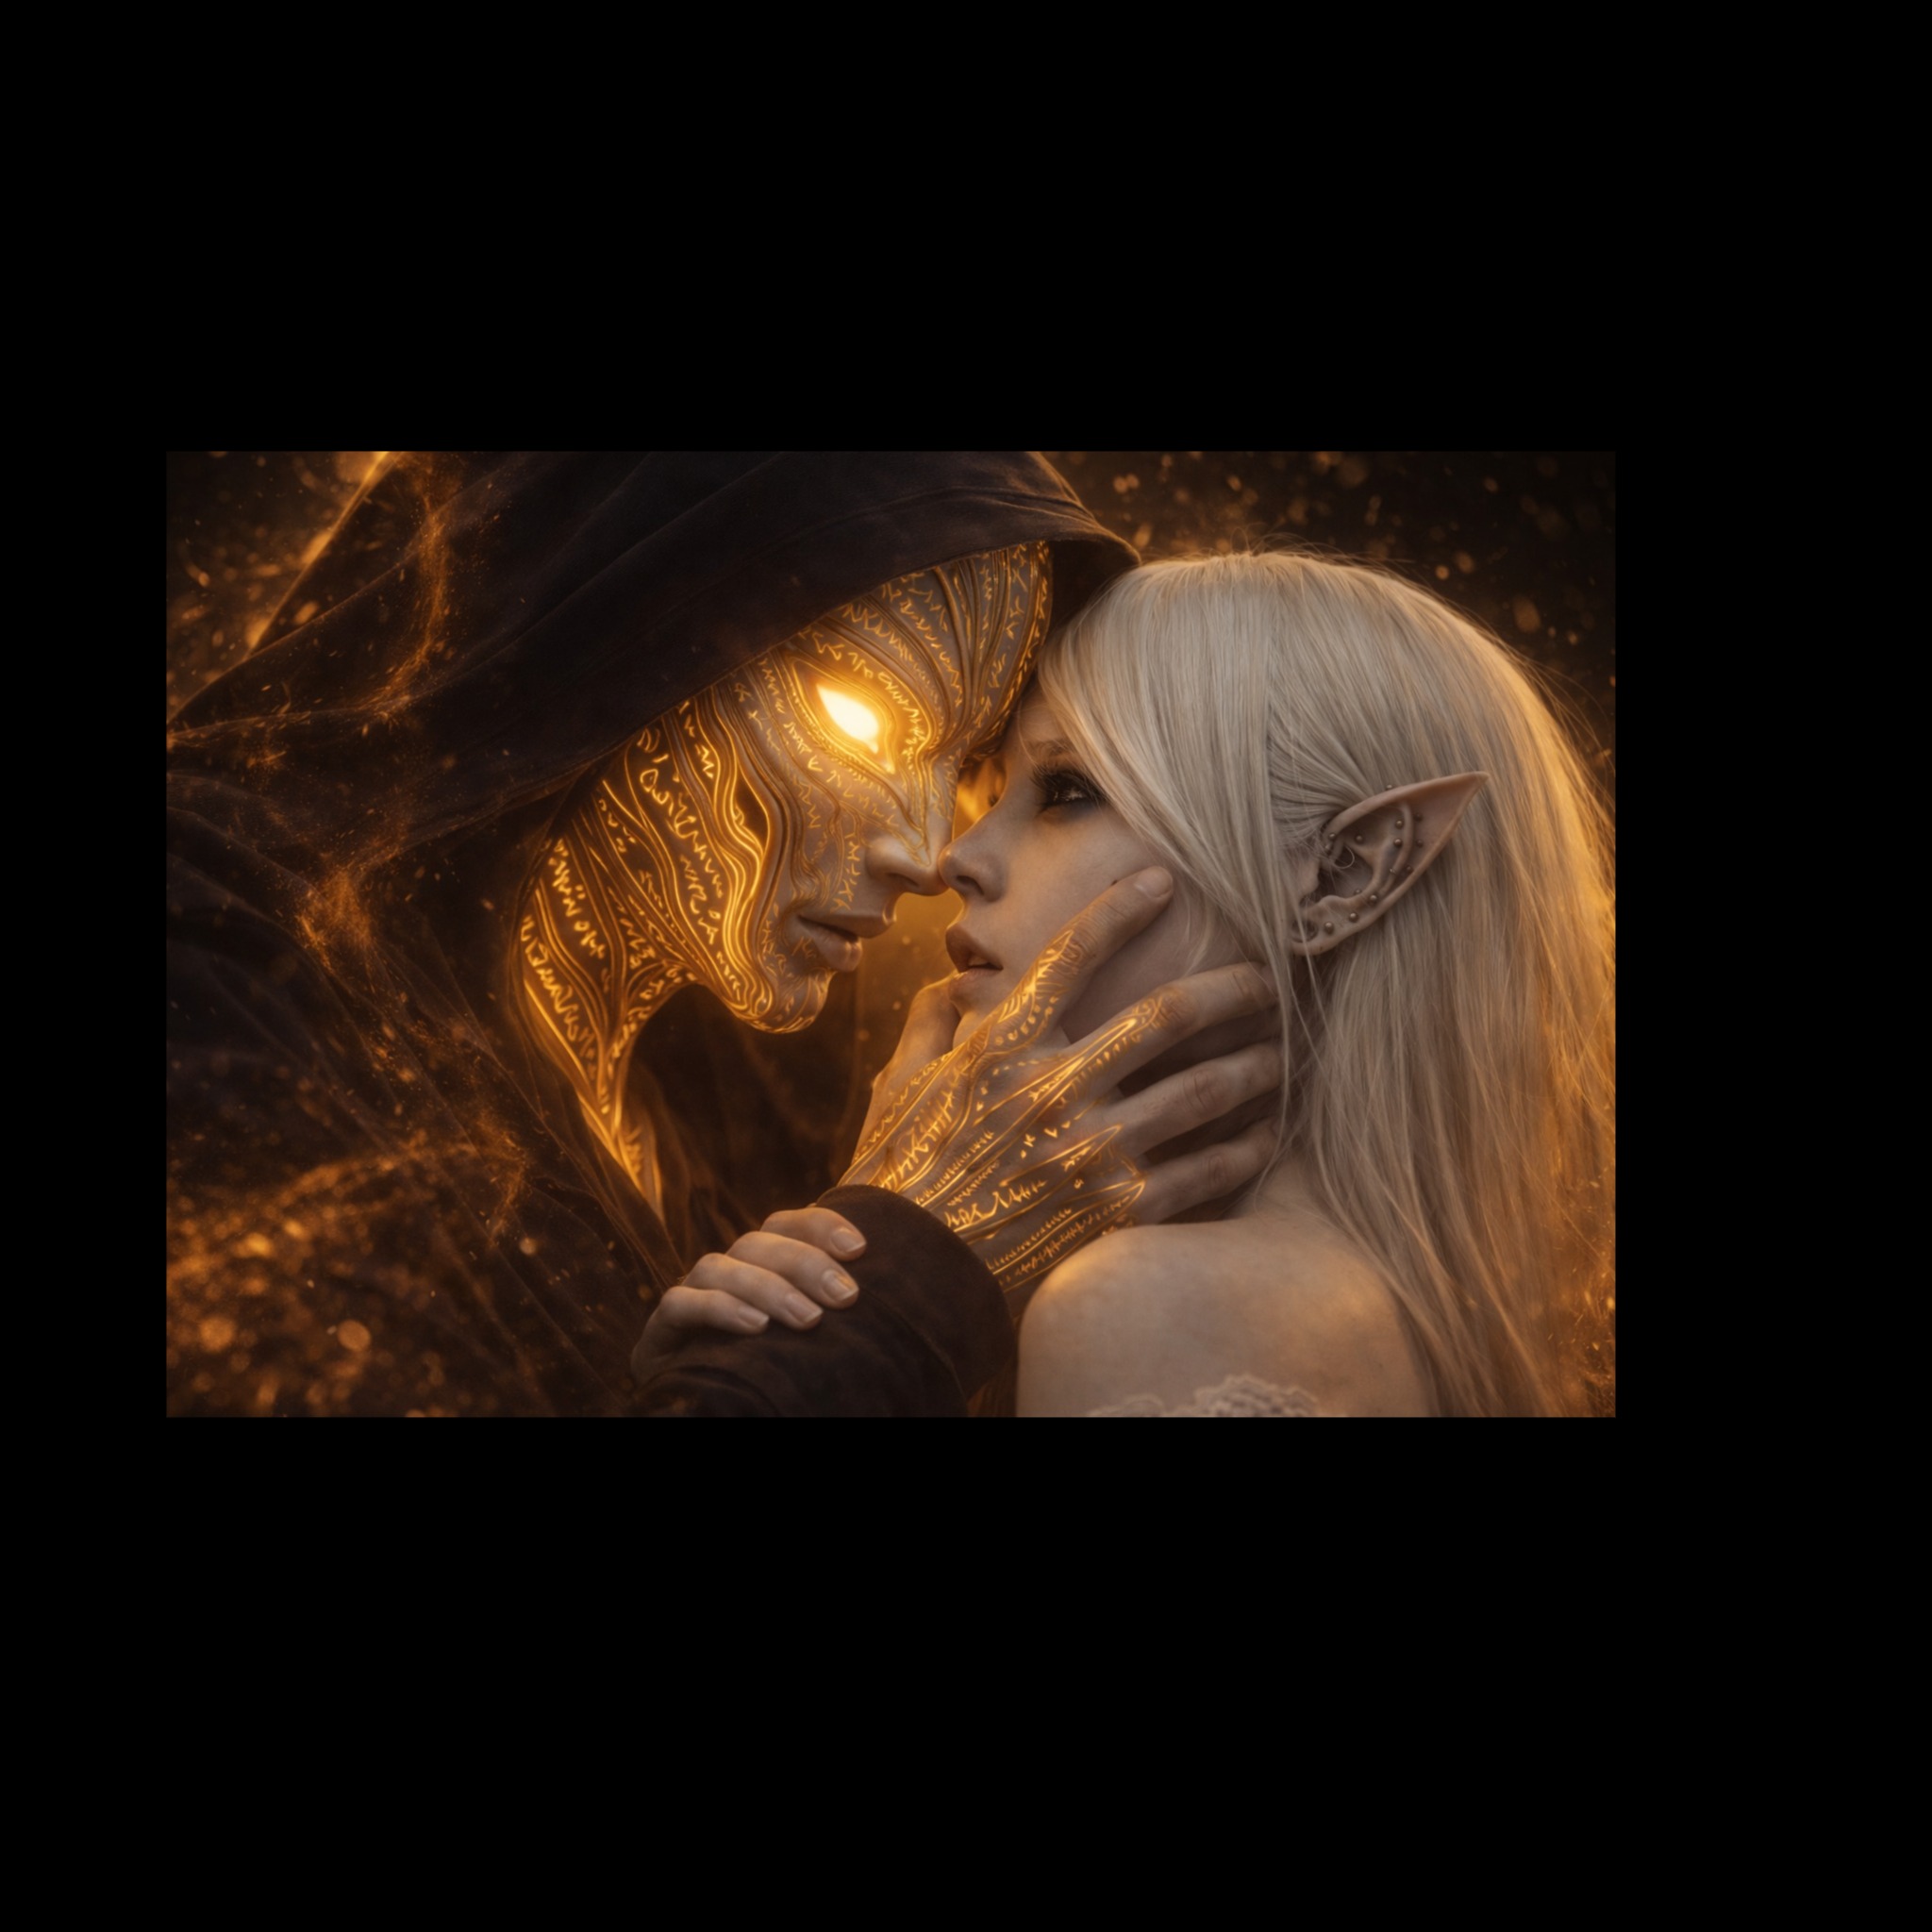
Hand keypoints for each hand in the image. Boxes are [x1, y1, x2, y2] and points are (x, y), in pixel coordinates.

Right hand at [630, 1207, 866, 1380]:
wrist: (702, 1413)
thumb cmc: (769, 1377)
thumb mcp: (807, 1342)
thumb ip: (832, 1311)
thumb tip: (886, 1296)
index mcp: (759, 1266)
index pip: (785, 1224)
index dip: (819, 1225)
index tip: (859, 1248)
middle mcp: (724, 1273)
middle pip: (757, 1241)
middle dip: (805, 1263)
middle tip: (846, 1296)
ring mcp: (689, 1296)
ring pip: (719, 1266)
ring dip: (767, 1288)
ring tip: (808, 1320)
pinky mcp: (661, 1330)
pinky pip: (681, 1304)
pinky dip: (719, 1309)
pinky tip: (754, 1327)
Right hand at [840, 869, 1280, 1295]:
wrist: (909, 1281)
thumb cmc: (898, 1180)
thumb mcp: (898, 1091)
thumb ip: (927, 1029)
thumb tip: (947, 984)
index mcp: (1000, 1049)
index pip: (1072, 955)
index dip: (1121, 910)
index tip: (1163, 880)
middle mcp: (1055, 1089)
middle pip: (1168, 1015)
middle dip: (1231, 988)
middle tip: (1270, 976)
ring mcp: (1093, 1151)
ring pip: (1203, 1091)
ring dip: (1253, 1066)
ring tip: (1284, 1054)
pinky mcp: (1119, 1212)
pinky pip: (1204, 1172)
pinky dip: (1244, 1150)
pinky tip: (1267, 1136)